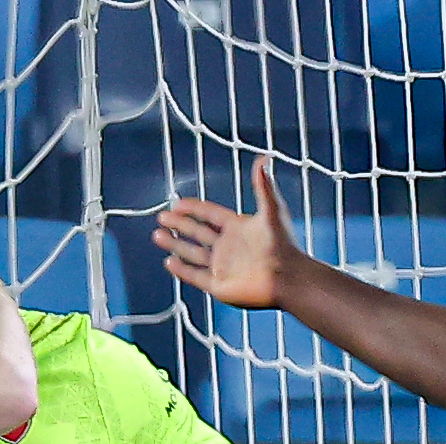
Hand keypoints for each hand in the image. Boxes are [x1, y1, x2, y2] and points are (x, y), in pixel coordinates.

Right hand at [156, 158, 303, 309]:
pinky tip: (169, 261)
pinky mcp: (219, 285)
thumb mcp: (272, 209)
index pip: (210, 215)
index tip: (177, 202)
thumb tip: (264, 157)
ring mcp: (222, 266)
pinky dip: (182, 270)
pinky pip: (195, 276)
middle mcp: (228, 247)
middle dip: (179, 224)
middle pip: (198, 232)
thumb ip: (263, 185)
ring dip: (175, 244)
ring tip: (158, 235)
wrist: (287, 277)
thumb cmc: (283, 244)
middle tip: (162, 217)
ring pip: (192, 253)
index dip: (193, 208)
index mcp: (237, 228)